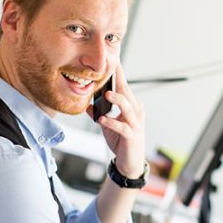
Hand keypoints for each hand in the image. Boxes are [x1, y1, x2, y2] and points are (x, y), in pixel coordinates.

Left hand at [87, 63, 145, 177]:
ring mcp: (135, 124)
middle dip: (120, 79)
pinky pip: (122, 127)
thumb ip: (99, 113)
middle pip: (127, 92)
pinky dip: (111, 122)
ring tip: (107, 94)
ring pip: (127, 108)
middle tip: (111, 67)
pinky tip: (102, 119)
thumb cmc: (121, 141)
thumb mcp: (108, 125)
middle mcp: (136, 112)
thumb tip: (87, 104)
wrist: (130, 162)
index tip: (113, 59)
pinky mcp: (131, 136)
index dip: (118, 73)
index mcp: (131, 106)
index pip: (124, 86)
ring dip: (117, 100)